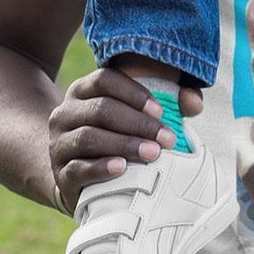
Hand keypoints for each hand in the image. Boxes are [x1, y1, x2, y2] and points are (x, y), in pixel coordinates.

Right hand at [48, 68, 203, 212]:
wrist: (77, 173)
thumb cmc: (115, 135)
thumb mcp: (133, 114)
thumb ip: (169, 102)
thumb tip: (195, 101)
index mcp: (83, 89)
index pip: (105, 79)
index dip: (134, 92)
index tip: (161, 110)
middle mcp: (65, 112)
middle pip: (101, 109)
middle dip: (139, 124)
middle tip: (168, 139)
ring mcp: (58, 143)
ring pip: (89, 137)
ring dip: (125, 145)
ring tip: (153, 153)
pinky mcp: (60, 173)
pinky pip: (78, 168)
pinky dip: (101, 167)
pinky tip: (122, 168)